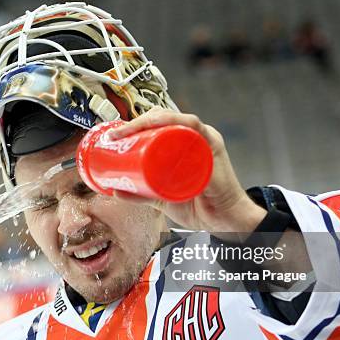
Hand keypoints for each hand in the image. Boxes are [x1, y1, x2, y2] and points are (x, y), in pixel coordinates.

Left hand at [108, 107, 265, 235]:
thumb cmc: (200, 206)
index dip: (136, 123)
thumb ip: (141, 194)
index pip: (159, 123)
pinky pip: (195, 126)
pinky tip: (157, 123)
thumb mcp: (162, 198)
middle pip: (164, 117)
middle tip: (119, 134)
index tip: (116, 134)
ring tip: (129, 131)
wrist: (224, 221)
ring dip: (149, 119)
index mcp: (184, 144)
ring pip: (175, 118)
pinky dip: (176, 121)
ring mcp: (204, 139)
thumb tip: (116, 190)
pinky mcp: (213, 146)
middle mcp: (194, 137)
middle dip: (137, 121)